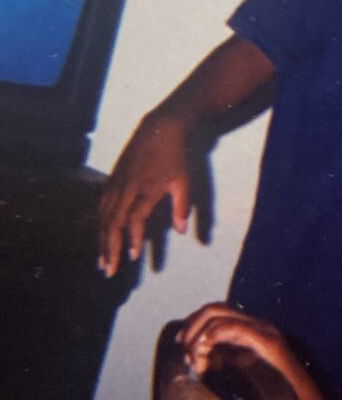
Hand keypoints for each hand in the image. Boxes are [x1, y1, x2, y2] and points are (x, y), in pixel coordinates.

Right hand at [97, 114, 191, 277]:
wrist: (160, 128)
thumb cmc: (175, 157)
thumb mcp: (184, 181)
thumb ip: (181, 207)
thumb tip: (181, 231)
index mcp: (146, 188)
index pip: (135, 220)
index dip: (133, 239)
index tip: (134, 257)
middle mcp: (127, 188)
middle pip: (113, 223)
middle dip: (110, 248)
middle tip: (108, 270)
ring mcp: (117, 183)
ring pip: (104, 217)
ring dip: (101, 240)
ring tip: (102, 260)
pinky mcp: (112, 179)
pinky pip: (101, 206)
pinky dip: (99, 224)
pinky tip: (100, 236)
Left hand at [177, 303, 297, 377]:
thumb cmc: (271, 392)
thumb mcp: (239, 371)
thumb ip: (222, 359)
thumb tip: (197, 356)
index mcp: (251, 329)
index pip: (217, 311)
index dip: (194, 322)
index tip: (181, 341)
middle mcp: (257, 324)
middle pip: (216, 308)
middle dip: (193, 325)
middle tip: (184, 348)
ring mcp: (264, 330)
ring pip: (221, 315)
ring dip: (200, 335)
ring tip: (196, 358)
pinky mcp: (268, 342)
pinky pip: (235, 328)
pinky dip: (214, 336)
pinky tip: (206, 351)